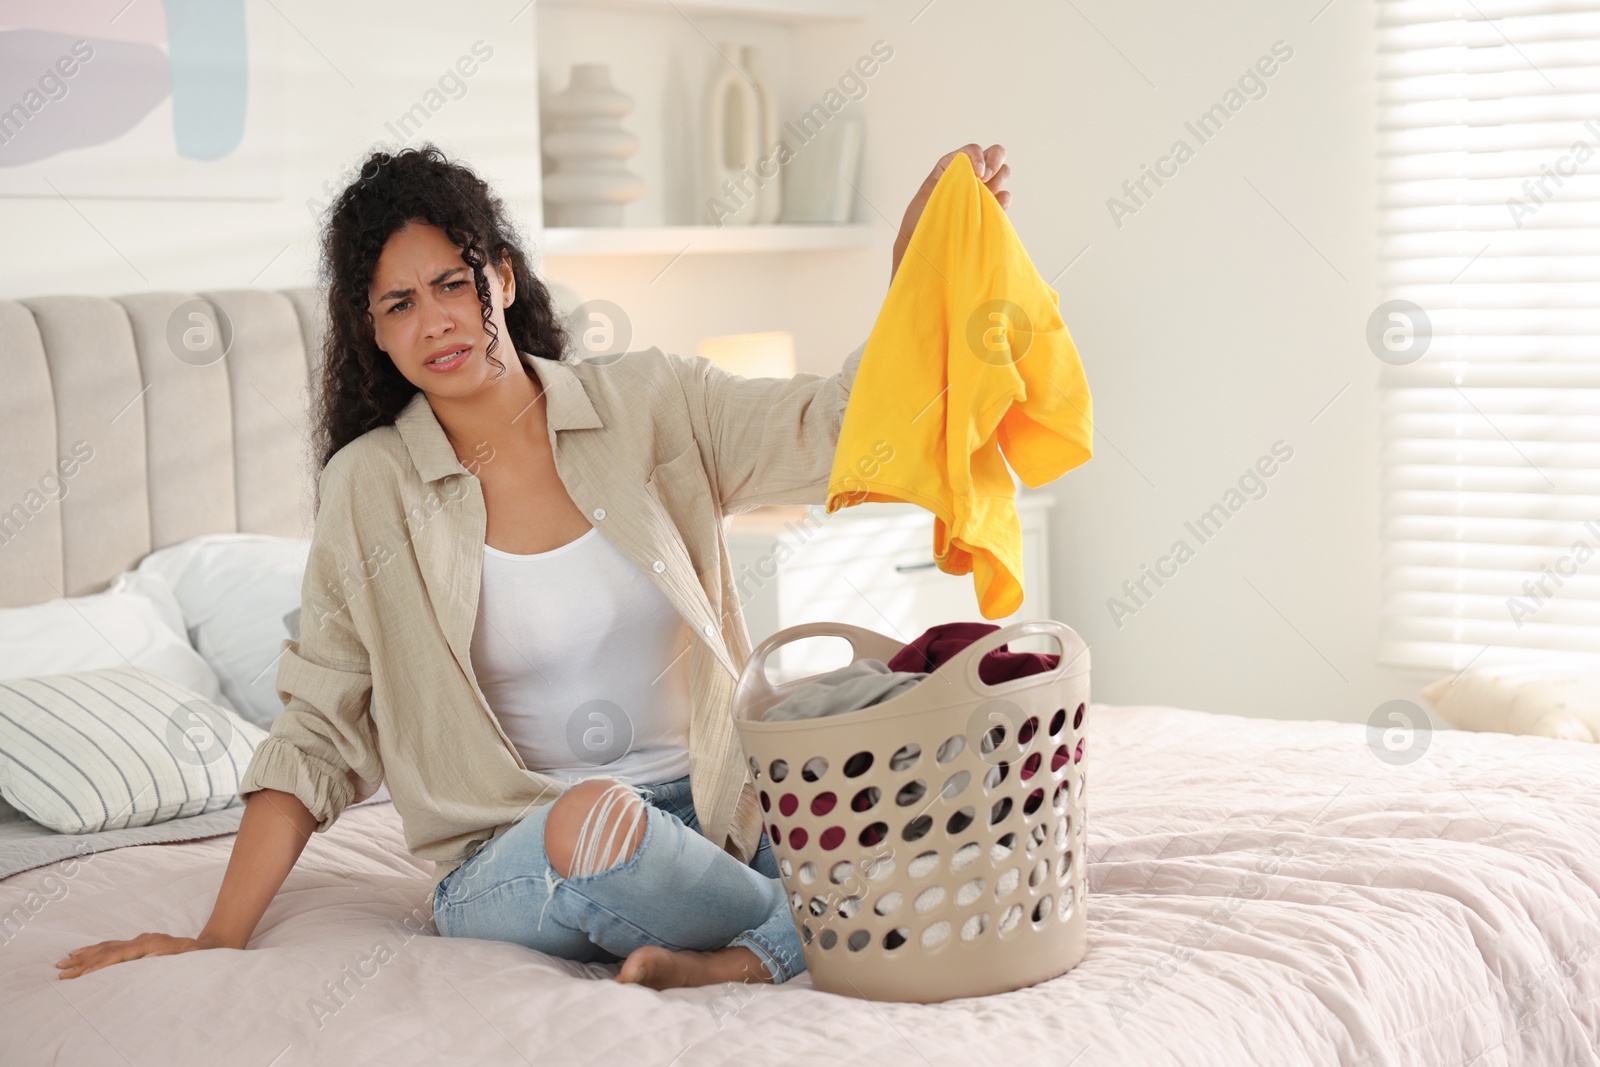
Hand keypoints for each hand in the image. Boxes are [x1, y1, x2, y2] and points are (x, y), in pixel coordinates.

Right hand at [55, 930, 228, 978]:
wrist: (209, 945)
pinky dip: (97, 950)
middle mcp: (142, 940)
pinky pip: (113, 946)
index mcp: (150, 944)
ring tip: (65, 960)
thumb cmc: (199, 956)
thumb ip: (170, 957)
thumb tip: (149, 957)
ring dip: (85, 954)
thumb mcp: (188, 958)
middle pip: (107, 950)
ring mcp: (140, 940)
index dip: (99, 964)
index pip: (118, 955)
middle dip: (83, 961)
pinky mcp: (139, 944)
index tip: (81, 974)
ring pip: (107, 946)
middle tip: (60, 970)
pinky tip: (84, 953)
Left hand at [891, 143, 1010, 281]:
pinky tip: (995, 205)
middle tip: (986, 177)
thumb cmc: (922, 220)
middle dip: (995, 161)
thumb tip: (978, 168)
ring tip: (987, 193)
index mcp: (951, 167)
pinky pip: (1005, 197)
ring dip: (999, 178)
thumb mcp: (932, 190)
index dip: (978, 156)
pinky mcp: (989, 210)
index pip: (973, 151)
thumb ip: (953, 173)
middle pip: (995, 154)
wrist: (925, 248)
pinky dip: (1004, 198)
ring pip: (1003, 173)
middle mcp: (969, 176)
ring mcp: (981, 192)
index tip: (977, 173)